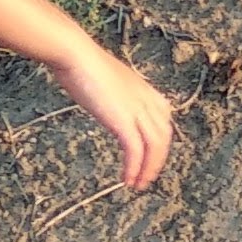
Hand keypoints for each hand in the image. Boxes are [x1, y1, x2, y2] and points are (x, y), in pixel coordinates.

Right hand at [55, 39, 172, 191]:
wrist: (77, 56)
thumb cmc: (84, 64)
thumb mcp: (108, 80)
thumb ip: (114, 93)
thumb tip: (106, 99)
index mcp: (144, 90)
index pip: (164, 119)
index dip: (160, 140)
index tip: (152, 154)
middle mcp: (146, 100)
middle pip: (163, 136)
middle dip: (157, 160)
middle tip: (147, 177)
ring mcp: (137, 110)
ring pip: (154, 146)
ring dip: (148, 169)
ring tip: (138, 184)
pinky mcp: (123, 120)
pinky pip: (135, 150)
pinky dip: (134, 168)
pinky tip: (127, 179)